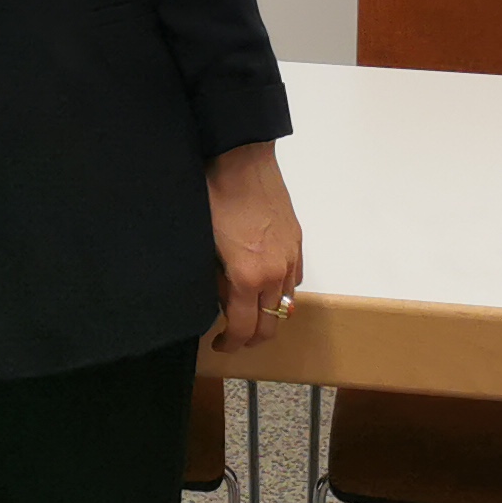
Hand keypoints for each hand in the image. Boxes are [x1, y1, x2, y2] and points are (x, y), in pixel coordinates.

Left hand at [205, 140, 303, 349]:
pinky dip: (281, 290)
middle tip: (234, 335)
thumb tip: (222, 298)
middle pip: (270, 324)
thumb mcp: (205, 244)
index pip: (244, 328)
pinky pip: (294, 279)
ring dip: (268, 314)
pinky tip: (266, 282)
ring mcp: (290, 256)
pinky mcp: (296, 240)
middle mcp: (275, 273)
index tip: (220, 345)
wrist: (241, 157)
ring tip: (249, 309)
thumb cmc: (214, 196)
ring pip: (286, 303)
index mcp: (248, 277)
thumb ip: (216, 279)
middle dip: (252, 337)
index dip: (231, 344)